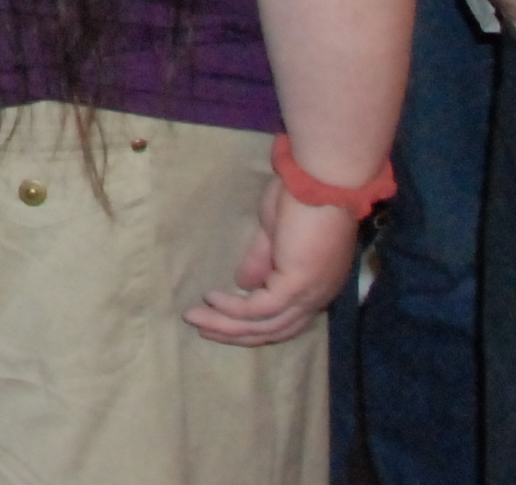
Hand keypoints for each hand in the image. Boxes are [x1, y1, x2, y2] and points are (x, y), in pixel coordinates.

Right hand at [186, 180, 362, 346]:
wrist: (321, 182)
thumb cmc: (302, 198)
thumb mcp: (274, 234)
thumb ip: (261, 260)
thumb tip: (242, 284)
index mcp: (316, 286)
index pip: (284, 320)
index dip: (252, 324)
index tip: (220, 319)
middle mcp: (316, 298)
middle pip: (273, 331)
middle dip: (234, 333)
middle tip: (200, 328)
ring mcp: (308, 295)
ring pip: (263, 325)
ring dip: (226, 325)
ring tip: (195, 318)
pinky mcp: (295, 287)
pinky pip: (258, 309)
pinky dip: (232, 308)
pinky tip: (211, 298)